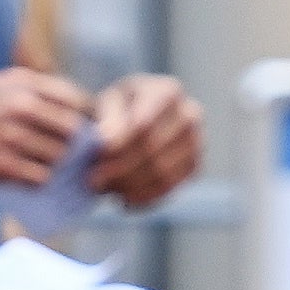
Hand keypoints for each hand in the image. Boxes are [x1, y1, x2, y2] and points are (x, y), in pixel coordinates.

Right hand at [0, 67, 91, 184]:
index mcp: (21, 83)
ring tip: (36, 162)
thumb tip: (74, 109)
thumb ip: (31, 90)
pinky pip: (39, 178)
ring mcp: (11, 137)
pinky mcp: (1, 166)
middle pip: (71, 131)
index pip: (75, 99)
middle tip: (63, 151)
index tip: (85, 127)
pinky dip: (36, 180)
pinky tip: (25, 176)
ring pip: (58, 157)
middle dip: (71, 143)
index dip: (86, 116)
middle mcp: (19, 107)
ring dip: (52, 164)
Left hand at [84, 75, 204, 205]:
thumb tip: (107, 142)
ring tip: (104, 188)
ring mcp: (197, 142)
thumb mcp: (108, 104)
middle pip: (153, 150)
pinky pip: (170, 188)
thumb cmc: (120, 109)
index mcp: (167, 91)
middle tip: (93, 181)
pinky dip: (144, 198)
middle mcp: (190, 114)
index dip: (120, 145)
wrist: (139, 121)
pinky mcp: (195, 166)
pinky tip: (124, 199)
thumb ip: (108, 119)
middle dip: (120, 169)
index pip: (144, 124)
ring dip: (129, 186)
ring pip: (162, 173)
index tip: (97, 159)